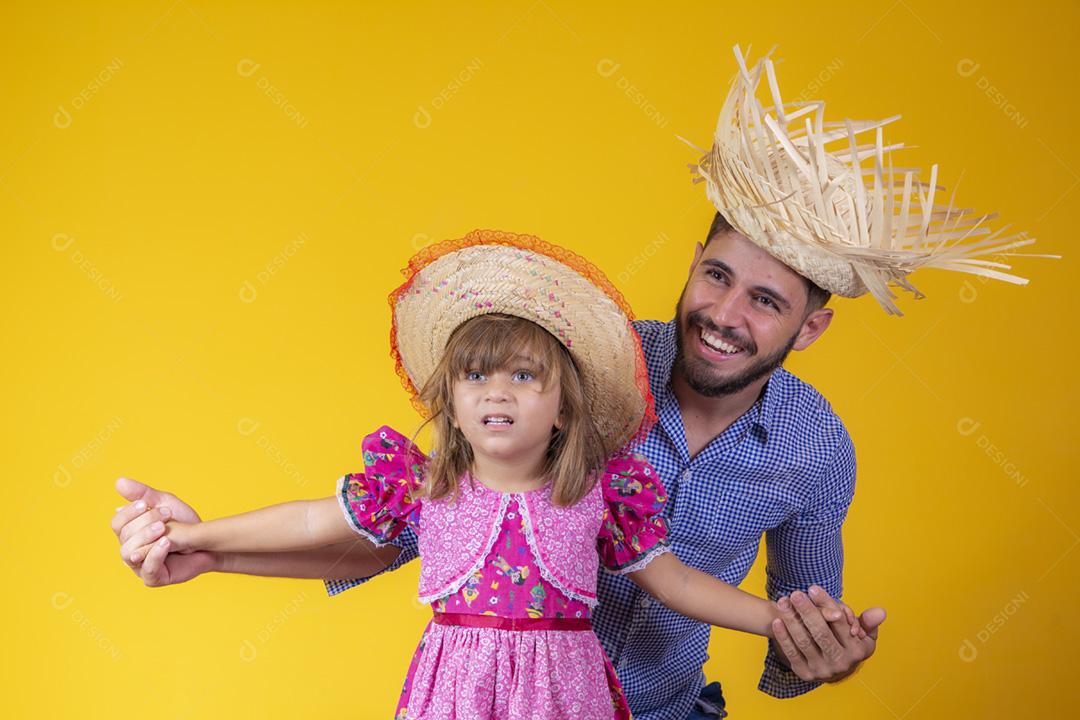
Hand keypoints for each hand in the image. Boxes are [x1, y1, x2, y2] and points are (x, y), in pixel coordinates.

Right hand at [112, 477, 218, 586]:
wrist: (206, 541)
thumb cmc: (183, 523)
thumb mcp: (164, 503)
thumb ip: (142, 494)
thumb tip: (118, 482)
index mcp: (129, 533)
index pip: (117, 523)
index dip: (129, 512)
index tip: (144, 503)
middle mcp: (130, 550)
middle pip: (124, 536)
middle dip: (144, 522)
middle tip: (166, 514)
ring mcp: (140, 566)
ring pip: (129, 553)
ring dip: (145, 537)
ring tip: (164, 529)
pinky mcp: (153, 578)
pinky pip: (147, 568)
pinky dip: (155, 553)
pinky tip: (166, 543)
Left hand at [770, 585, 885, 683]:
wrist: (836, 668)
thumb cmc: (849, 644)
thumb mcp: (864, 635)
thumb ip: (869, 622)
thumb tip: (879, 611)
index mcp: (857, 650)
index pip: (840, 622)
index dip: (826, 604)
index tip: (812, 588)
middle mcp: (841, 663)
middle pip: (821, 633)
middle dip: (807, 611)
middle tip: (794, 593)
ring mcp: (822, 670)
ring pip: (804, 642)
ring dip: (792, 621)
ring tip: (783, 602)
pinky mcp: (805, 674)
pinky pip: (792, 653)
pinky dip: (783, 637)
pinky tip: (777, 622)